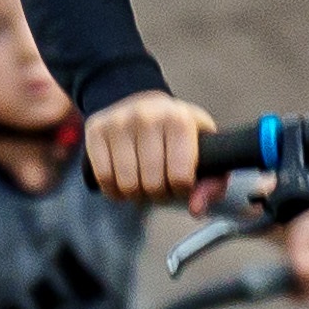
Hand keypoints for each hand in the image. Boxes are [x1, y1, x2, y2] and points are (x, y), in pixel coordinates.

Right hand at [84, 91, 214, 203]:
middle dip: (158, 194)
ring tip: (142, 182)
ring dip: (135, 194)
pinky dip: (113, 190)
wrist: (138, 99)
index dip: (181, 190)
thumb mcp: (204, 148)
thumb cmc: (174, 130)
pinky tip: (122, 181)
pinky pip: (103, 177)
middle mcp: (148, 116)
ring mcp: (118, 122)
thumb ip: (212, 182)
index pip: (180, 178)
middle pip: (152, 184)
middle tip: (159, 184)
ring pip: (127, 184)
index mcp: (179, 120)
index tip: (180, 183)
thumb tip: (196, 208)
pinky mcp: (96, 130)